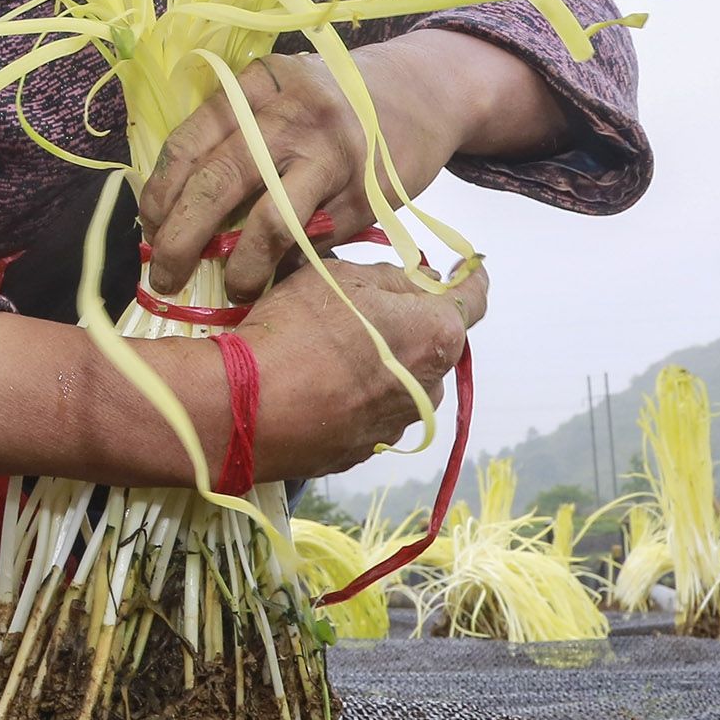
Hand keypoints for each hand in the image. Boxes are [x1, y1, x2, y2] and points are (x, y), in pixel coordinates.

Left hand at [138, 31, 564, 301]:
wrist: (422, 92)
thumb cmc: (328, 103)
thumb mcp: (276, 94)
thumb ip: (231, 134)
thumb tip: (172, 212)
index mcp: (255, 85)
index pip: (187, 144)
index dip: (159, 196)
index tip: (148, 231)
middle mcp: (291, 114)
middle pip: (217, 183)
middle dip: (180, 241)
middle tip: (164, 277)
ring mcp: (332, 155)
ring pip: (269, 223)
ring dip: (240, 268)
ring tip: (230, 290)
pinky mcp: (366, 193)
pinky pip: (315, 242)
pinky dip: (289, 267)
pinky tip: (277, 277)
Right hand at [228, 256, 488, 481]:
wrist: (244, 409)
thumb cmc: (296, 331)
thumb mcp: (341, 275)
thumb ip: (392, 276)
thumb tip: (416, 282)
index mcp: (437, 334)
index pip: (474, 296)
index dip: (467, 276)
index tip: (460, 267)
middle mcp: (431, 386)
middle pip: (432, 342)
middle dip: (408, 324)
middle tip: (360, 309)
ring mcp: (398, 425)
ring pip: (402, 381)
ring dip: (380, 365)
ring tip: (325, 354)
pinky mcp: (364, 452)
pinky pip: (369, 412)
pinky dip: (352, 397)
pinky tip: (313, 386)